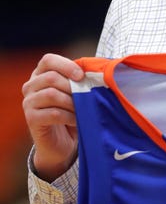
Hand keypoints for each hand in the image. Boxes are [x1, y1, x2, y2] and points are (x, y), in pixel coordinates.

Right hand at [22, 54, 83, 181]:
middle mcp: (30, 86)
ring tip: (81, 109)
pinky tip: (76, 120)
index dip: (66, 65)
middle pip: (51, 77)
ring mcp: (28, 102)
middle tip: (85, 97)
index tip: (81, 76)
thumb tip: (98, 70)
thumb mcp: (75, 92)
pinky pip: (53, 113)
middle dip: (72, 87)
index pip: (48, 60)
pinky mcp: (31, 118)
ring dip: (72, 102)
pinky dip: (69, 116)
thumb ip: (80, 80)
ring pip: (52, 94)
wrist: (61, 142)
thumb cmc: (71, 112)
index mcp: (41, 74)